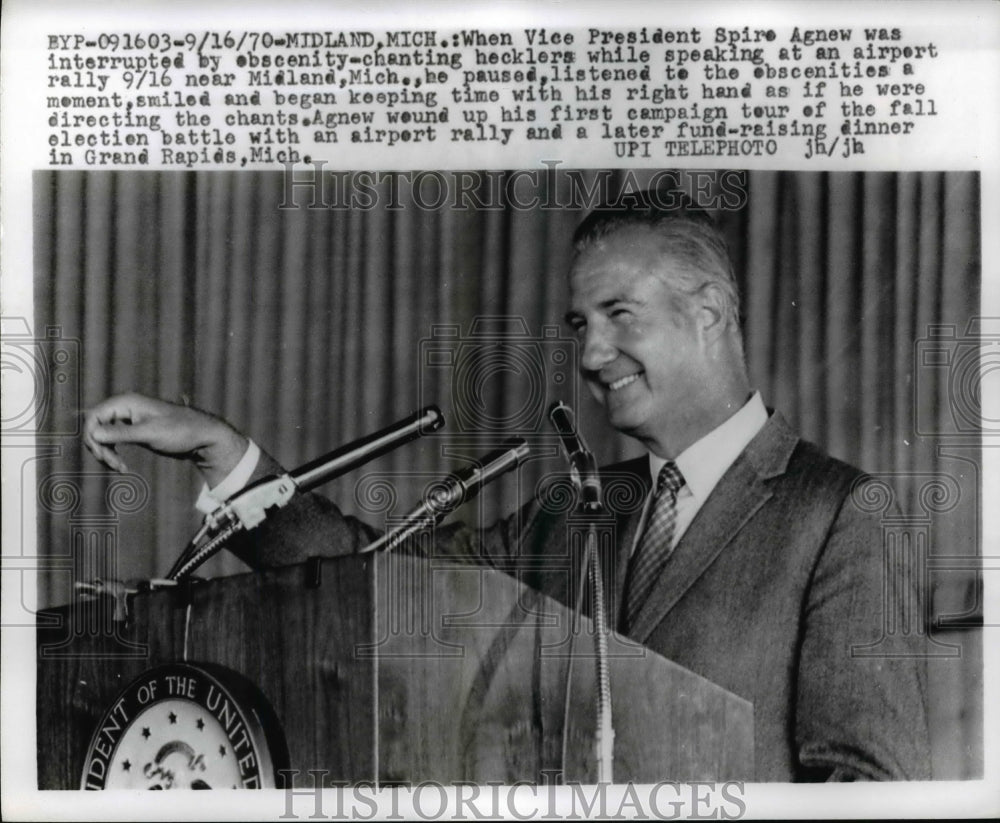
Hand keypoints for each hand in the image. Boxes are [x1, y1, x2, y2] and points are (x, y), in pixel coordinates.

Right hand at [83, 393, 248, 486]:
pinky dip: (114, 454)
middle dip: (100, 448)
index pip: (94, 416)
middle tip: (114, 465)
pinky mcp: (134, 431)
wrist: (203, 437)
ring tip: (120, 468)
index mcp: (127, 402)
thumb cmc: (181, 431)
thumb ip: (121, 433)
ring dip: (106, 453)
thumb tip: (94, 433)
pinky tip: (123, 467)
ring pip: (103, 436)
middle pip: (96, 427)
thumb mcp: (150, 433)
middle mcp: (125, 408)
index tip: (103, 455)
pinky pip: (113, 441)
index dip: (92, 436)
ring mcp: (129, 419)